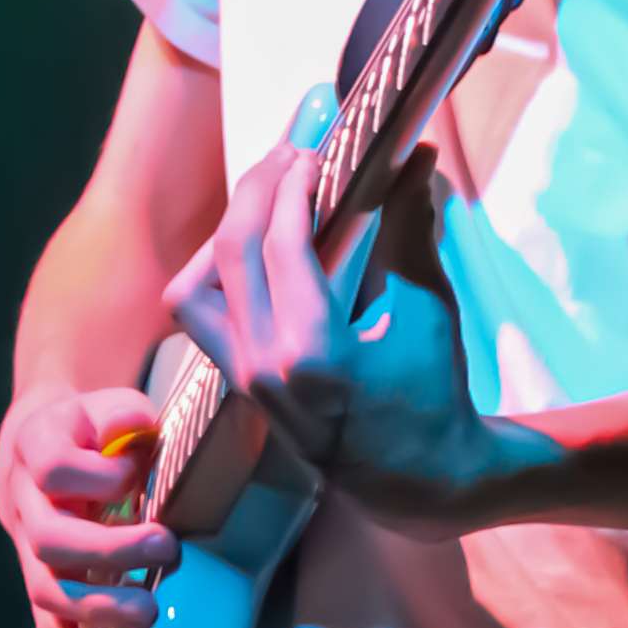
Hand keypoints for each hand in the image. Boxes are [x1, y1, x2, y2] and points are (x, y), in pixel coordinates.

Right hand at [0, 383, 174, 627]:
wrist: (44, 442)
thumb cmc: (94, 426)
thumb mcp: (111, 405)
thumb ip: (127, 417)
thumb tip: (142, 439)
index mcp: (34, 446)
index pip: (54, 468)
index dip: (98, 477)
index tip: (135, 474)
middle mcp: (21, 501)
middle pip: (49, 538)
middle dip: (110, 551)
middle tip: (166, 549)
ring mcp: (25, 547)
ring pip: (45, 588)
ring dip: (98, 607)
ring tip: (149, 612)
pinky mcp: (39, 582)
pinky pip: (46, 625)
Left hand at [168, 117, 507, 528]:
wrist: (415, 476)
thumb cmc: (433, 394)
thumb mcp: (430, 309)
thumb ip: (413, 229)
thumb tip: (416, 157)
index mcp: (314, 352)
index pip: (281, 243)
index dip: (293, 186)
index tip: (314, 151)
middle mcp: (264, 366)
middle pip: (230, 251)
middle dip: (256, 190)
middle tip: (289, 156)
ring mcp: (242, 380)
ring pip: (194, 287)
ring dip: (222, 233)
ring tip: (262, 198)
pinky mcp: (237, 384)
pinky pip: (201, 316)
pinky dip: (217, 272)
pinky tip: (254, 246)